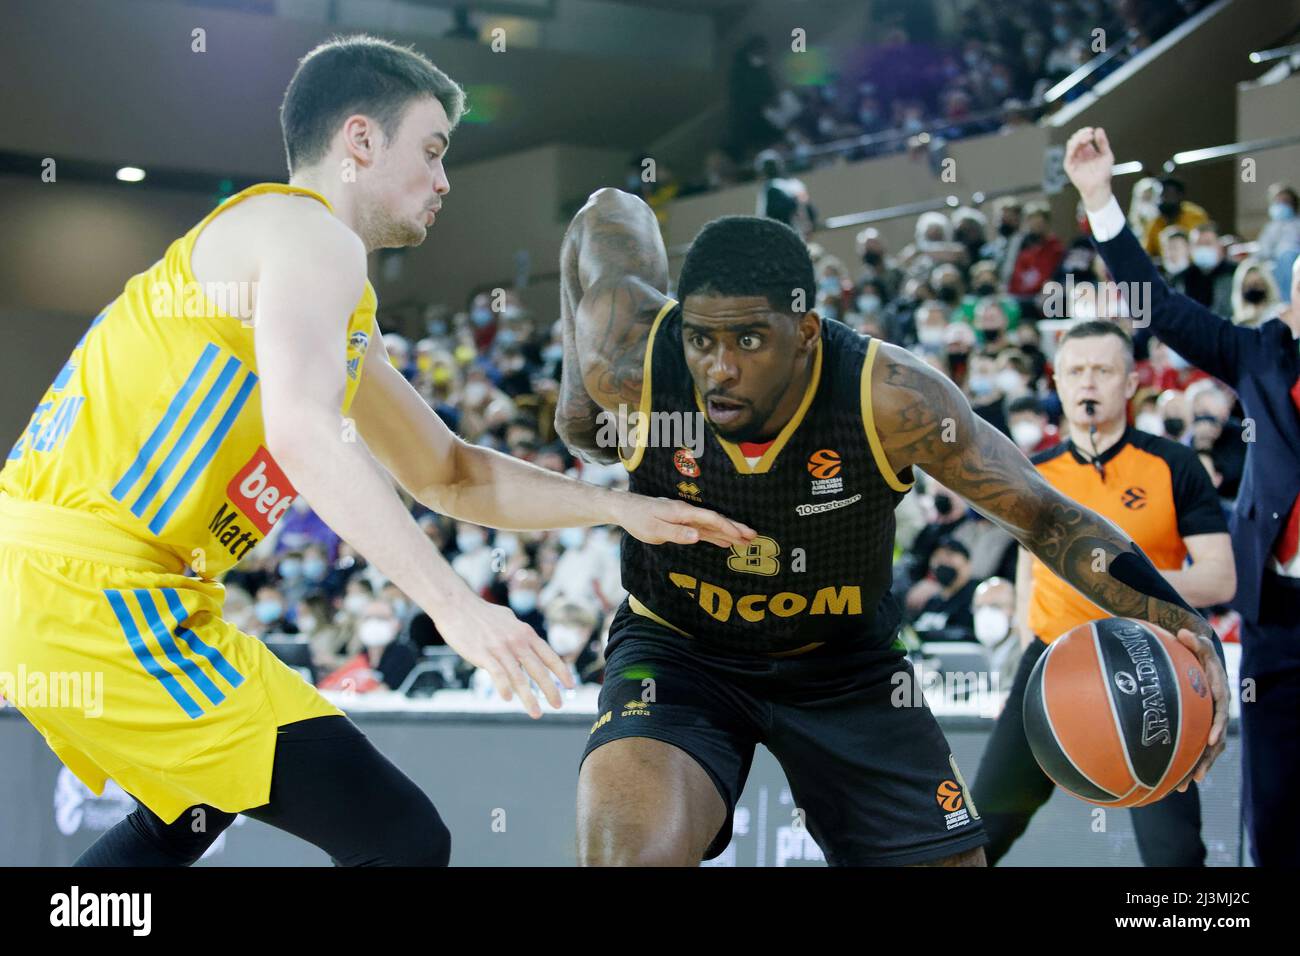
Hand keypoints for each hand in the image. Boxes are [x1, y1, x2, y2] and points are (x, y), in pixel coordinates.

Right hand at [433, 597, 573, 717]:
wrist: (457, 605)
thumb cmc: (481, 613)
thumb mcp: (508, 619)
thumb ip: (520, 632)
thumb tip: (528, 640)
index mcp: (525, 633)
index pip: (549, 655)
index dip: (562, 671)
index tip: (571, 685)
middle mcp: (517, 641)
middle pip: (539, 670)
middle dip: (551, 690)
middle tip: (558, 705)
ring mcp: (500, 648)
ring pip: (519, 678)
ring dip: (529, 698)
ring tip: (536, 713)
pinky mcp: (483, 654)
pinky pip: (497, 674)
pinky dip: (504, 687)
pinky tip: (508, 699)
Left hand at [618, 495, 755, 548]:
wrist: (626, 509)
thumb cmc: (639, 519)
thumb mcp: (654, 529)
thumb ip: (676, 533)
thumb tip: (697, 536)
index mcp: (683, 512)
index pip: (710, 519)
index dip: (727, 527)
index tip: (742, 535)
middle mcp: (688, 513)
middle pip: (716, 520)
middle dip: (735, 528)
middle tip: (754, 537)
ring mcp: (686, 517)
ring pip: (712, 526)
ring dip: (729, 532)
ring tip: (747, 540)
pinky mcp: (682, 523)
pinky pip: (703, 530)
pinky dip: (716, 535)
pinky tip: (725, 542)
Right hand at [1063, 126, 1115, 212]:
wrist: (1099, 186)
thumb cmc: (1103, 174)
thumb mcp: (1106, 154)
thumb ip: (1103, 142)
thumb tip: (1099, 130)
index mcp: (1088, 151)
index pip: (1083, 138)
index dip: (1086, 132)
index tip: (1092, 131)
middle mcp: (1080, 154)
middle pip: (1076, 139)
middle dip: (1081, 134)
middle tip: (1089, 133)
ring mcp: (1074, 160)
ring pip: (1071, 145)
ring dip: (1077, 138)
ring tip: (1086, 137)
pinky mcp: (1070, 166)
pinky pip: (1068, 154)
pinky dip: (1073, 147)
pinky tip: (1079, 144)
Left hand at [1171, 625, 1228, 790]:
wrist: (1197, 662)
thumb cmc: (1195, 653)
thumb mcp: (1197, 644)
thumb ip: (1193, 641)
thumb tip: (1183, 633)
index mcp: (1218, 695)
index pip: (1219, 712)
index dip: (1216, 725)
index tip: (1211, 738)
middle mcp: (1215, 712)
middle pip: (1214, 740)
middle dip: (1206, 758)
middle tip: (1197, 774)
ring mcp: (1206, 723)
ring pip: (1204, 751)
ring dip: (1195, 768)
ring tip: (1183, 786)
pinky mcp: (1196, 729)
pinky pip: (1192, 749)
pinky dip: (1184, 764)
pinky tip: (1173, 781)